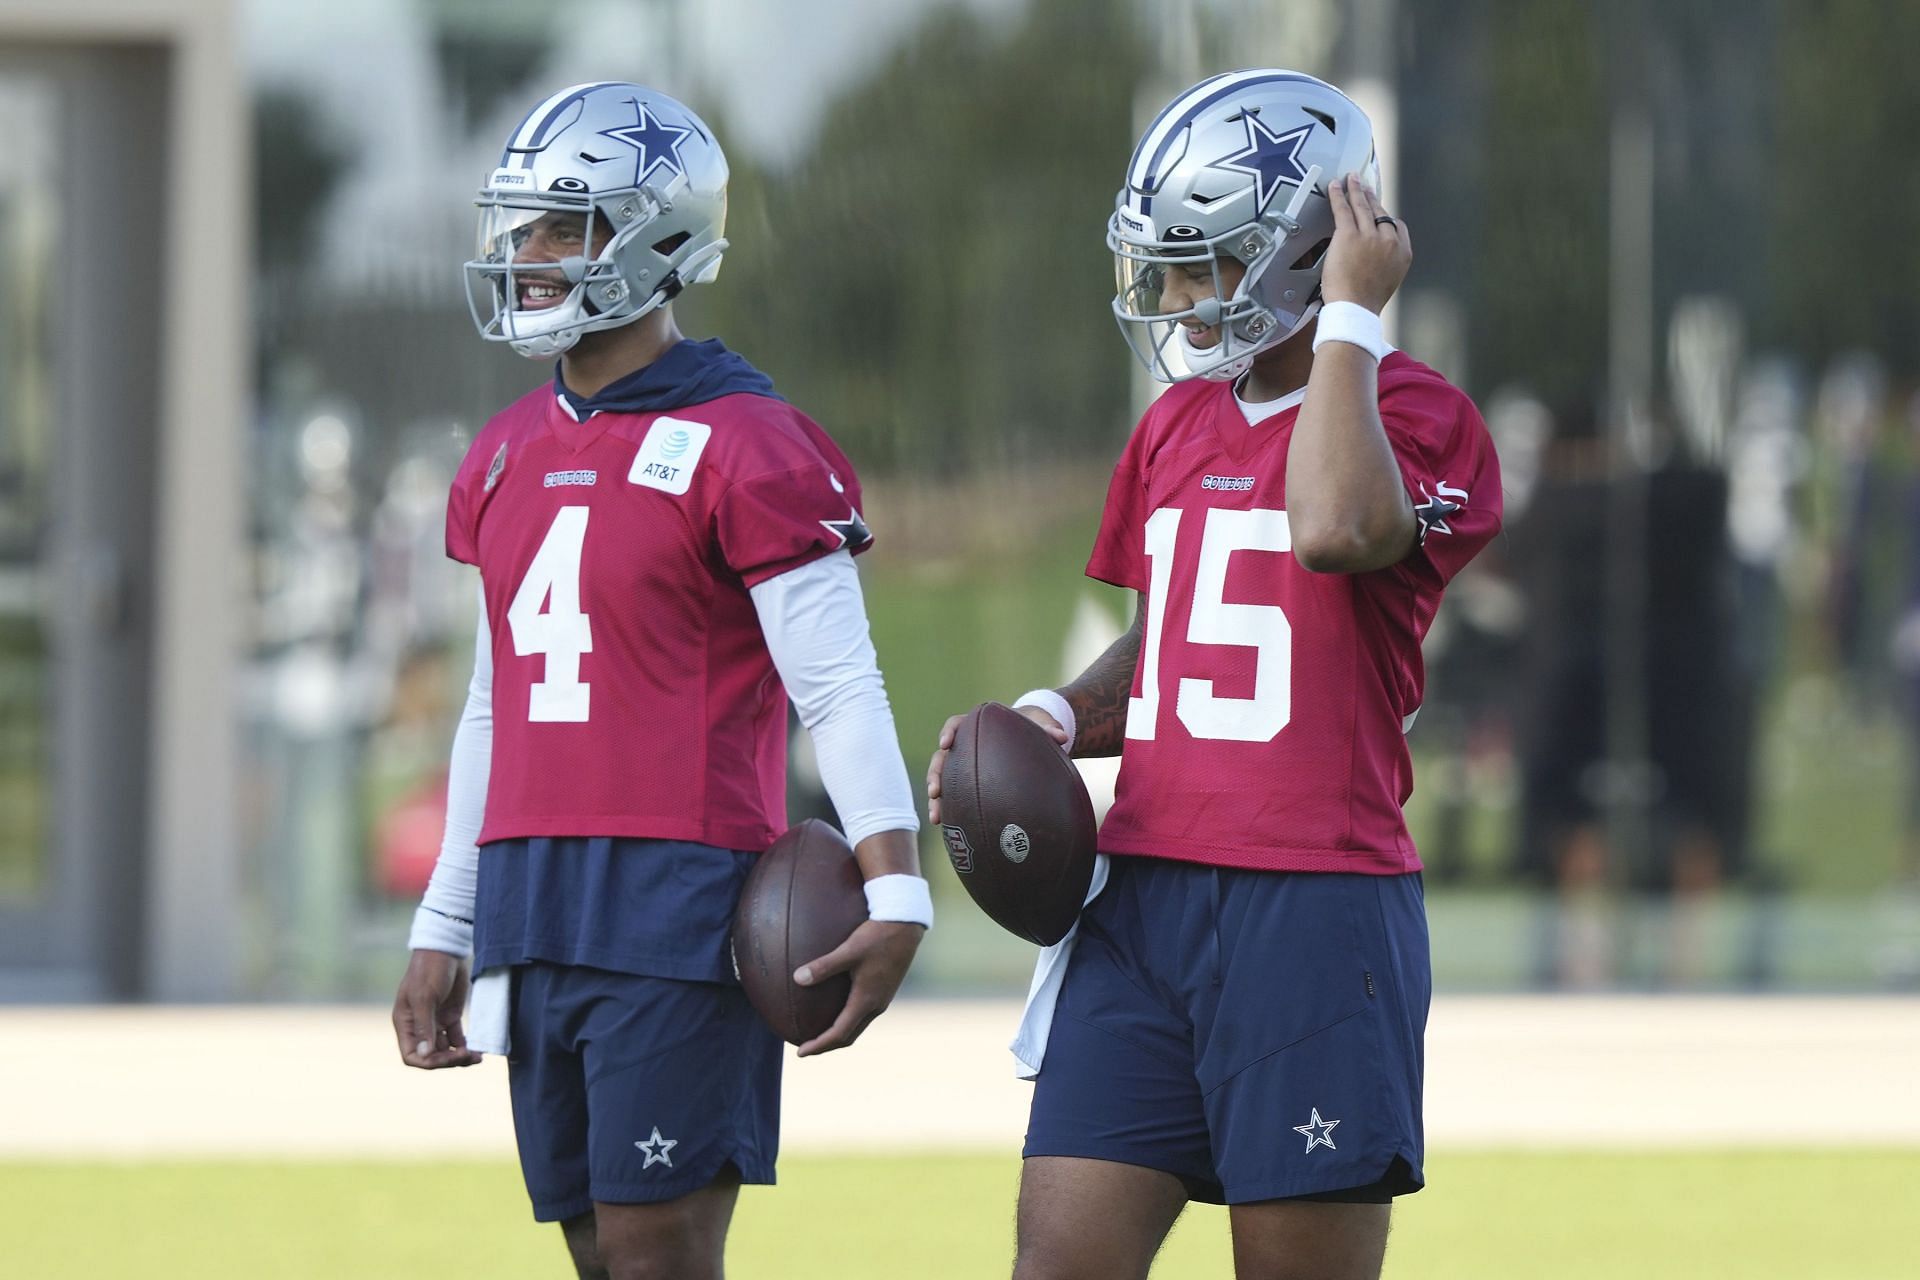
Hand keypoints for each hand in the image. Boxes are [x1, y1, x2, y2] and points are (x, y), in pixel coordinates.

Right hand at [392, 949, 483, 1068]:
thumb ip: (424, 1026)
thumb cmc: (429, 970)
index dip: (428, 1062)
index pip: (411, 1055)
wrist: (446, 950)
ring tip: (477, 1057)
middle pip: (431, 1055)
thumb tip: (424, 1055)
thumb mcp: (425, 998)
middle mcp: (419, 1026)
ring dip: (459, 1056)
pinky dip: (466, 1045)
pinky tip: (478, 1049)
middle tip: (468, 1056)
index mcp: (406, 1024)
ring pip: (446, 1049)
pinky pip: (457, 1038)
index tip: (447, 1059)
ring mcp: (435, 1022)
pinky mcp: (451, 1016)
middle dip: (448, 1060)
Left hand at [791, 919, 924, 1056]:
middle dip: (827, 1045)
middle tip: (806, 1047)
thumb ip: (823, 966)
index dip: (819, 1045)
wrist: (906, 926)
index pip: (839, 1034)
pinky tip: (836, 1007)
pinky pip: (863, 1013)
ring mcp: (882, 998)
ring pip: (857, 1025)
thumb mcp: (848, 950)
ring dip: (838, 1033)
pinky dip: (847, 1020)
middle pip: (849, 1036)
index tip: (800, 1052)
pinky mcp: (884, 989)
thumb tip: (797, 978)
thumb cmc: (877, 936)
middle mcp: (876, 1005)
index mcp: (866, 1001)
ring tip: (818, 1031)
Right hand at [925, 705, 1067, 823]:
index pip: (956, 724)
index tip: (945, 743)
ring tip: (936, 818)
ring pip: (943, 780)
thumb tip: (1062, 736)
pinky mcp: (967, 781)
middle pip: (941, 758)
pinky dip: (950, 809)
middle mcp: (964, 744)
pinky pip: (954, 795)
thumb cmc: (1032, 725)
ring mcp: (963, 764)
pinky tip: (948, 826)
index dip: (948, 733)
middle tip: (935, 791)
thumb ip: (1048, 727)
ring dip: (936, 799)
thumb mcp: (1040, 723)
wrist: (1029, 736)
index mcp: (976, 725)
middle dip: (935, 775)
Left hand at [1319, 174, 1411, 313]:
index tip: (1378, 209)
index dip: (1385, 216)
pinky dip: (1339, 195)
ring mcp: (1369, 236)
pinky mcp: (1349, 235)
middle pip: (1379, 212)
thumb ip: (1386, 263)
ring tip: (1352, 179)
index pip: (1396, 226)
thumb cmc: (1365, 302)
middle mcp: (1389, 241)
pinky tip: (1336, 186)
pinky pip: (1344, 209)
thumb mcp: (1387, 281)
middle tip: (1365, 187)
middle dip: (1371, 198)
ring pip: (1362, 206)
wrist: (1355, 309)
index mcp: (1402, 253)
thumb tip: (1376, 257)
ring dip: (1356, 189)